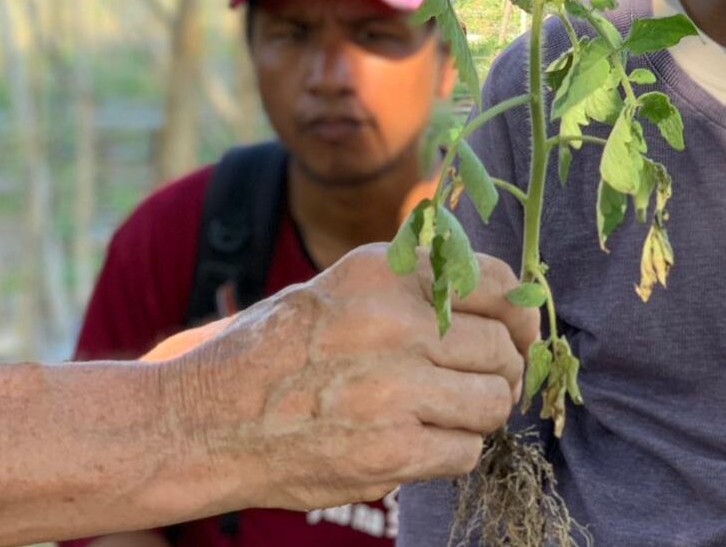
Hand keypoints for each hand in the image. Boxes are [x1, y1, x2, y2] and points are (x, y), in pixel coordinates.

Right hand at [166, 243, 537, 511]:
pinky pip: (464, 451)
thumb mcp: (336, 290)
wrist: (207, 420)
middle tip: (481, 384)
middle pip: (500, 348)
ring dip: (478, 414)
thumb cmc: (272, 354)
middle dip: (500, 371)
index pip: (493, 281)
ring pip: (491, 403)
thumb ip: (406, 288)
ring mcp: (394, 388)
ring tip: (444, 415)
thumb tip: (493, 298)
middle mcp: (392, 321)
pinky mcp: (391, 449)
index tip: (518, 333)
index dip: (519, 314)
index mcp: (380, 272)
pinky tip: (418, 443)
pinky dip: (452, 451)